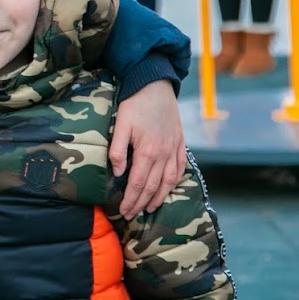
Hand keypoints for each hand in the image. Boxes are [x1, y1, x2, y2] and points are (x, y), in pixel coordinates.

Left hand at [110, 79, 185, 218]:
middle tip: (133, 215)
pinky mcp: (180, 142)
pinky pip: (181, 167)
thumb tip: (117, 173)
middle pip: (153, 186)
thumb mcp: (120, 125)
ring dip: (160, 196)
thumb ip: (117, 150)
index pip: (139, 183)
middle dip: (142, 203)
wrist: (155, 85)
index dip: (131, 199)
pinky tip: (169, 187)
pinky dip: (175, 181)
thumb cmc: (134, 104)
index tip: (124, 211)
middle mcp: (164, 153)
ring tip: (150, 208)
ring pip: (169, 180)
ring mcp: (174, 148)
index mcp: (147, 151)